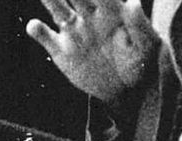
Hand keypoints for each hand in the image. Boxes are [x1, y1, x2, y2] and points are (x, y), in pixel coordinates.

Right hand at [26, 0, 159, 106]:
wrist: (127, 90)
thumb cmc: (142, 62)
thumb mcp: (147, 45)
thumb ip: (139, 25)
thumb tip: (134, 2)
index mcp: (111, 9)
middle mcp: (89, 15)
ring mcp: (74, 32)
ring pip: (56, 9)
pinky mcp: (63, 51)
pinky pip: (46, 38)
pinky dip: (38, 31)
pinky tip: (34, 26)